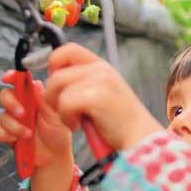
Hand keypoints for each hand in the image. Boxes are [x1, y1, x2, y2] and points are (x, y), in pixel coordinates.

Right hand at [0, 79, 72, 168]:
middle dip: (11, 103)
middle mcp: (21, 106)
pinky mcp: (7, 134)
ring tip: (28, 134)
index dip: (12, 76)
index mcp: (34, 97)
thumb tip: (36, 83)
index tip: (7, 78)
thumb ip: (45, 101)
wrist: (54, 157)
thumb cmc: (58, 134)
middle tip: (22, 114)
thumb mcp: (56, 116)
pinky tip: (17, 140)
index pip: (20, 82)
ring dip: (14, 126)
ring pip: (2, 115)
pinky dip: (6, 136)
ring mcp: (13, 120)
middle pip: (5, 95)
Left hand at [45, 43, 163, 150]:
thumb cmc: (118, 123)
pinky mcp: (98, 96)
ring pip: (58, 87)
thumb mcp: (100, 95)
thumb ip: (80, 84)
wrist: (140, 139)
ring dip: (59, 109)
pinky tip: (78, 125)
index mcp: (101, 67)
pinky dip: (66, 118)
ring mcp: (101, 80)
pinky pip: (65, 102)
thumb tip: (49, 82)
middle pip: (57, 73)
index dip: (54, 66)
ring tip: (75, 120)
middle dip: (52, 96)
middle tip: (64, 112)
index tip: (57, 88)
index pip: (68, 50)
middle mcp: (101, 69)